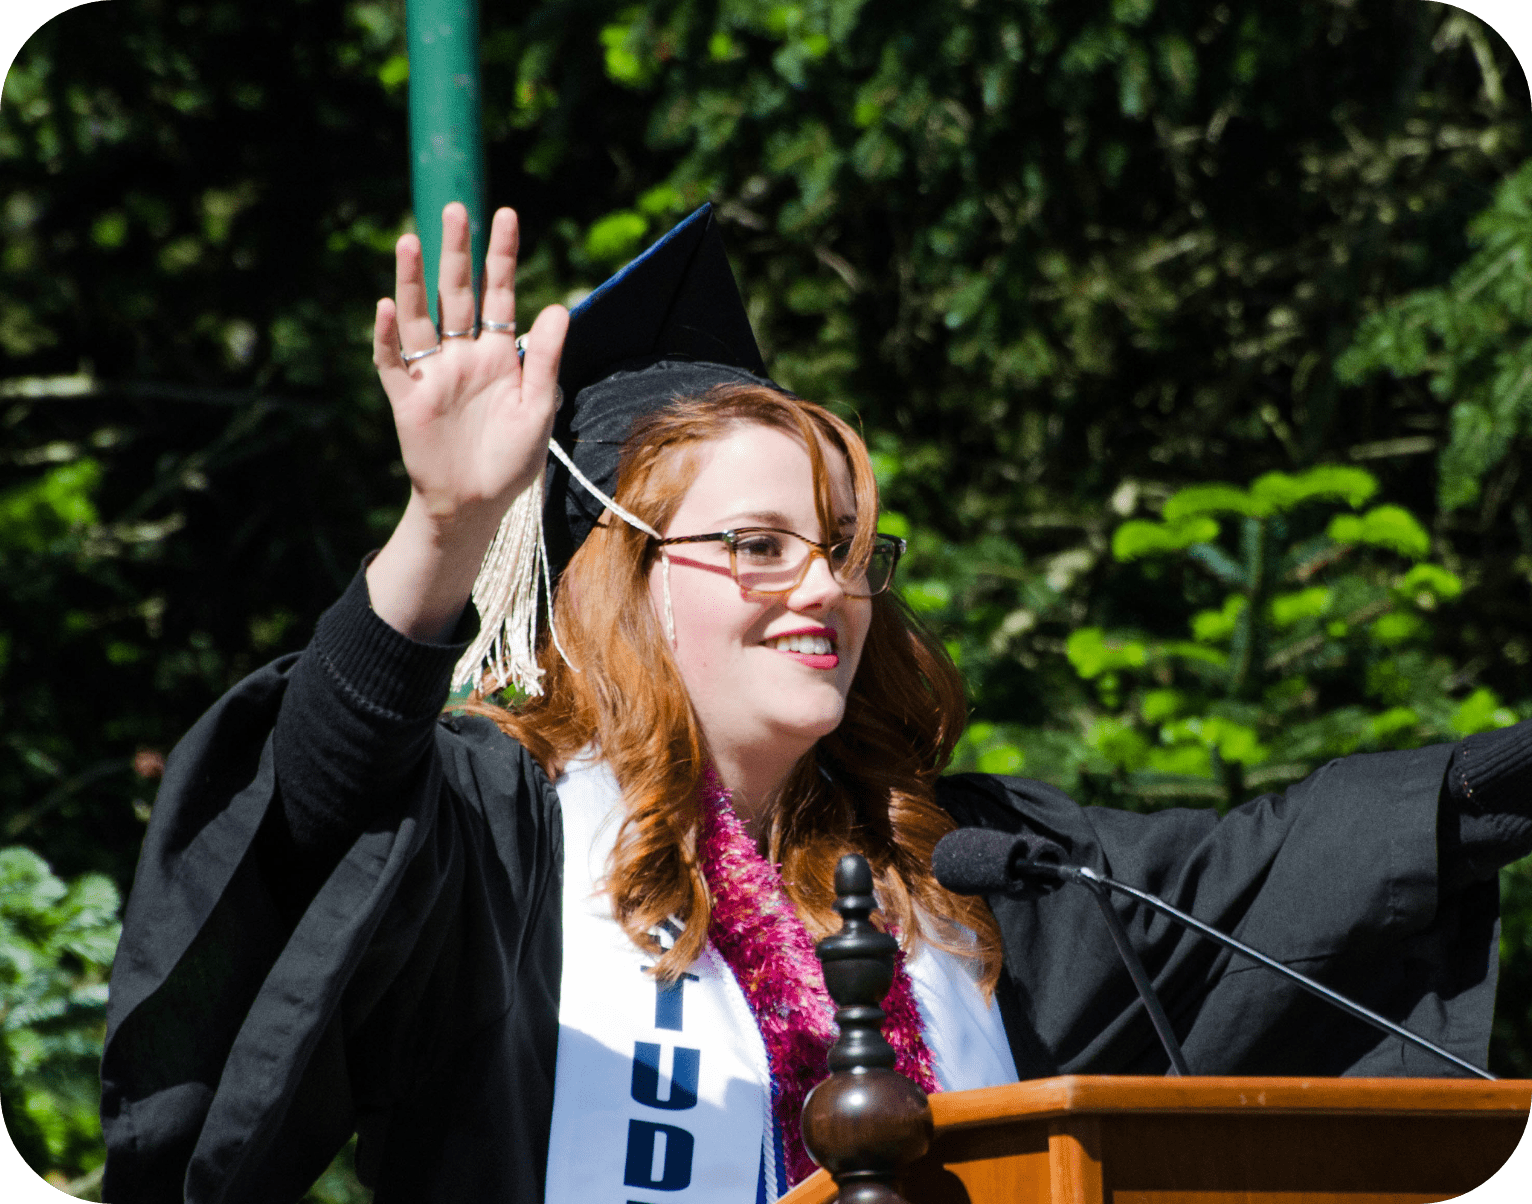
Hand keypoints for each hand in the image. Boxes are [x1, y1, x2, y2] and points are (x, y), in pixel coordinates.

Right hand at [365, 203, 568, 640]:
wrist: (477, 504)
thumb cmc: (512, 459)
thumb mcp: (539, 407)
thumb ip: (545, 358)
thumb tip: (558, 306)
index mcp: (498, 354)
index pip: (499, 294)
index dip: (501, 257)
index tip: (504, 214)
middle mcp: (463, 354)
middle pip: (457, 293)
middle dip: (456, 252)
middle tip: (455, 208)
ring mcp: (432, 372)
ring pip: (420, 316)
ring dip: (412, 280)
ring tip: (409, 240)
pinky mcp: (407, 398)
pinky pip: (392, 361)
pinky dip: (387, 335)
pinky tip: (387, 307)